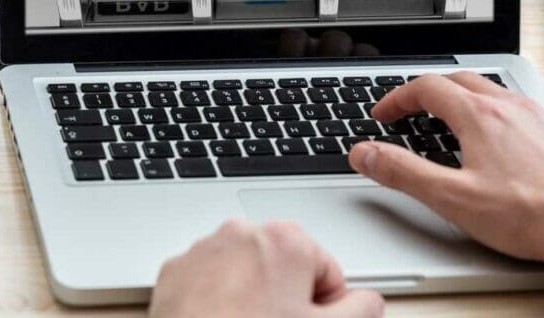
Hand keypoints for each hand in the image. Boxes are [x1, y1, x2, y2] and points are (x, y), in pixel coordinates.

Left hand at [149, 219, 382, 317]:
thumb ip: (362, 310)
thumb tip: (368, 301)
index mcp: (285, 240)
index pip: (326, 271)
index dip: (325, 306)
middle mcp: (240, 233)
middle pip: (282, 268)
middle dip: (286, 299)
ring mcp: (203, 251)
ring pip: (244, 275)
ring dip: (251, 299)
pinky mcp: (175, 272)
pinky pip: (208, 283)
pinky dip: (216, 302)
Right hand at [349, 72, 543, 261]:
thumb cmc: (533, 216)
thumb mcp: (453, 198)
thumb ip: (403, 172)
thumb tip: (364, 153)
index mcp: (479, 116)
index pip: (425, 87)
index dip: (396, 99)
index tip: (383, 117)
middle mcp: (508, 107)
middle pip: (455, 80)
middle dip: (423, 93)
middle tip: (406, 113)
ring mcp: (534, 117)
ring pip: (486, 90)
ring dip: (455, 98)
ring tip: (442, 121)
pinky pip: (510, 106)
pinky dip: (485, 111)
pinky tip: (487, 139)